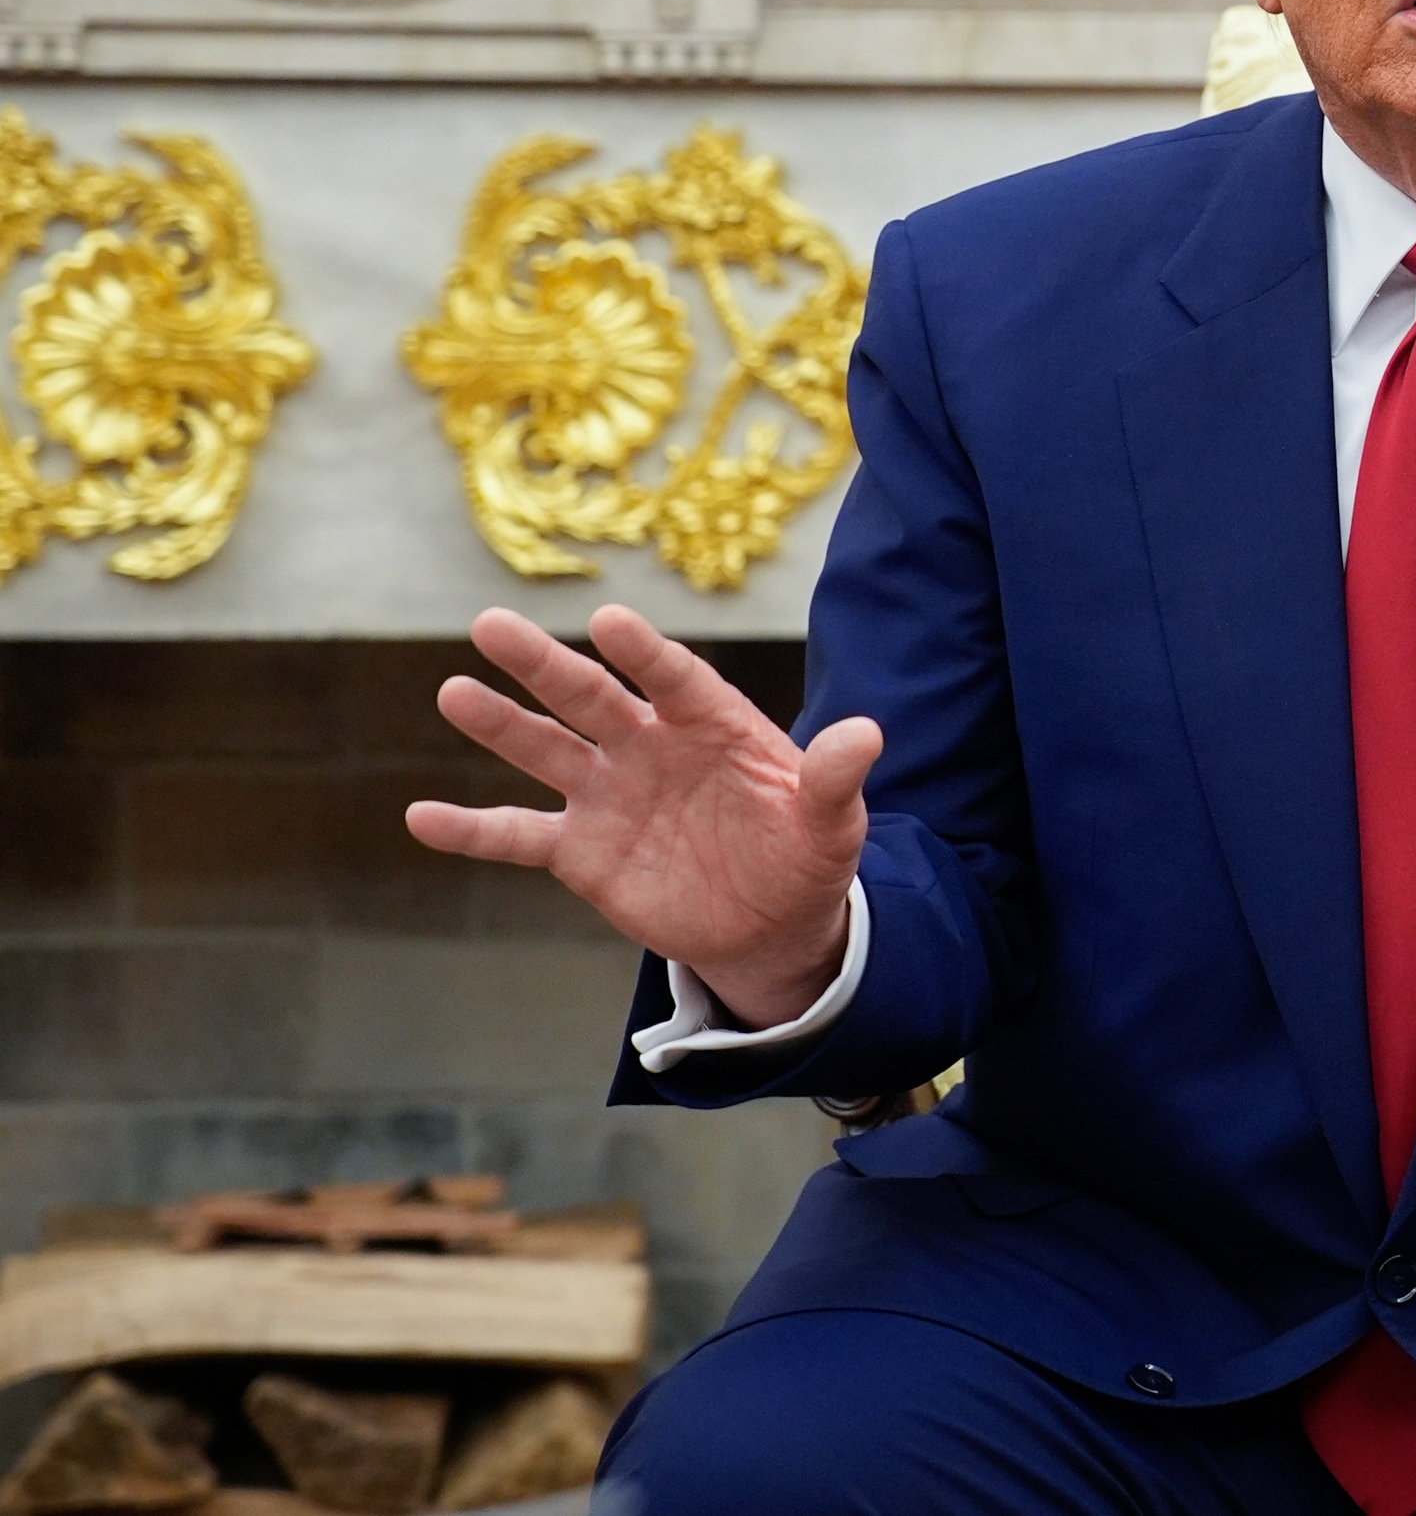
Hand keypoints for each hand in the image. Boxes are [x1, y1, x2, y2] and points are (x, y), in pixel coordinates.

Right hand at [404, 605, 878, 1032]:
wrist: (772, 921)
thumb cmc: (805, 853)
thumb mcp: (834, 822)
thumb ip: (837, 779)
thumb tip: (868, 734)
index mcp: (712, 725)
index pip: (674, 678)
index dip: (644, 653)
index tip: (609, 621)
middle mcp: (650, 747)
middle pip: (590, 697)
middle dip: (544, 664)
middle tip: (491, 623)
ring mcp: (609, 795)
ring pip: (545, 750)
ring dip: (499, 724)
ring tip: (453, 690)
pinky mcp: (581, 851)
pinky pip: (518, 836)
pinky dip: (471, 830)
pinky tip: (420, 818)